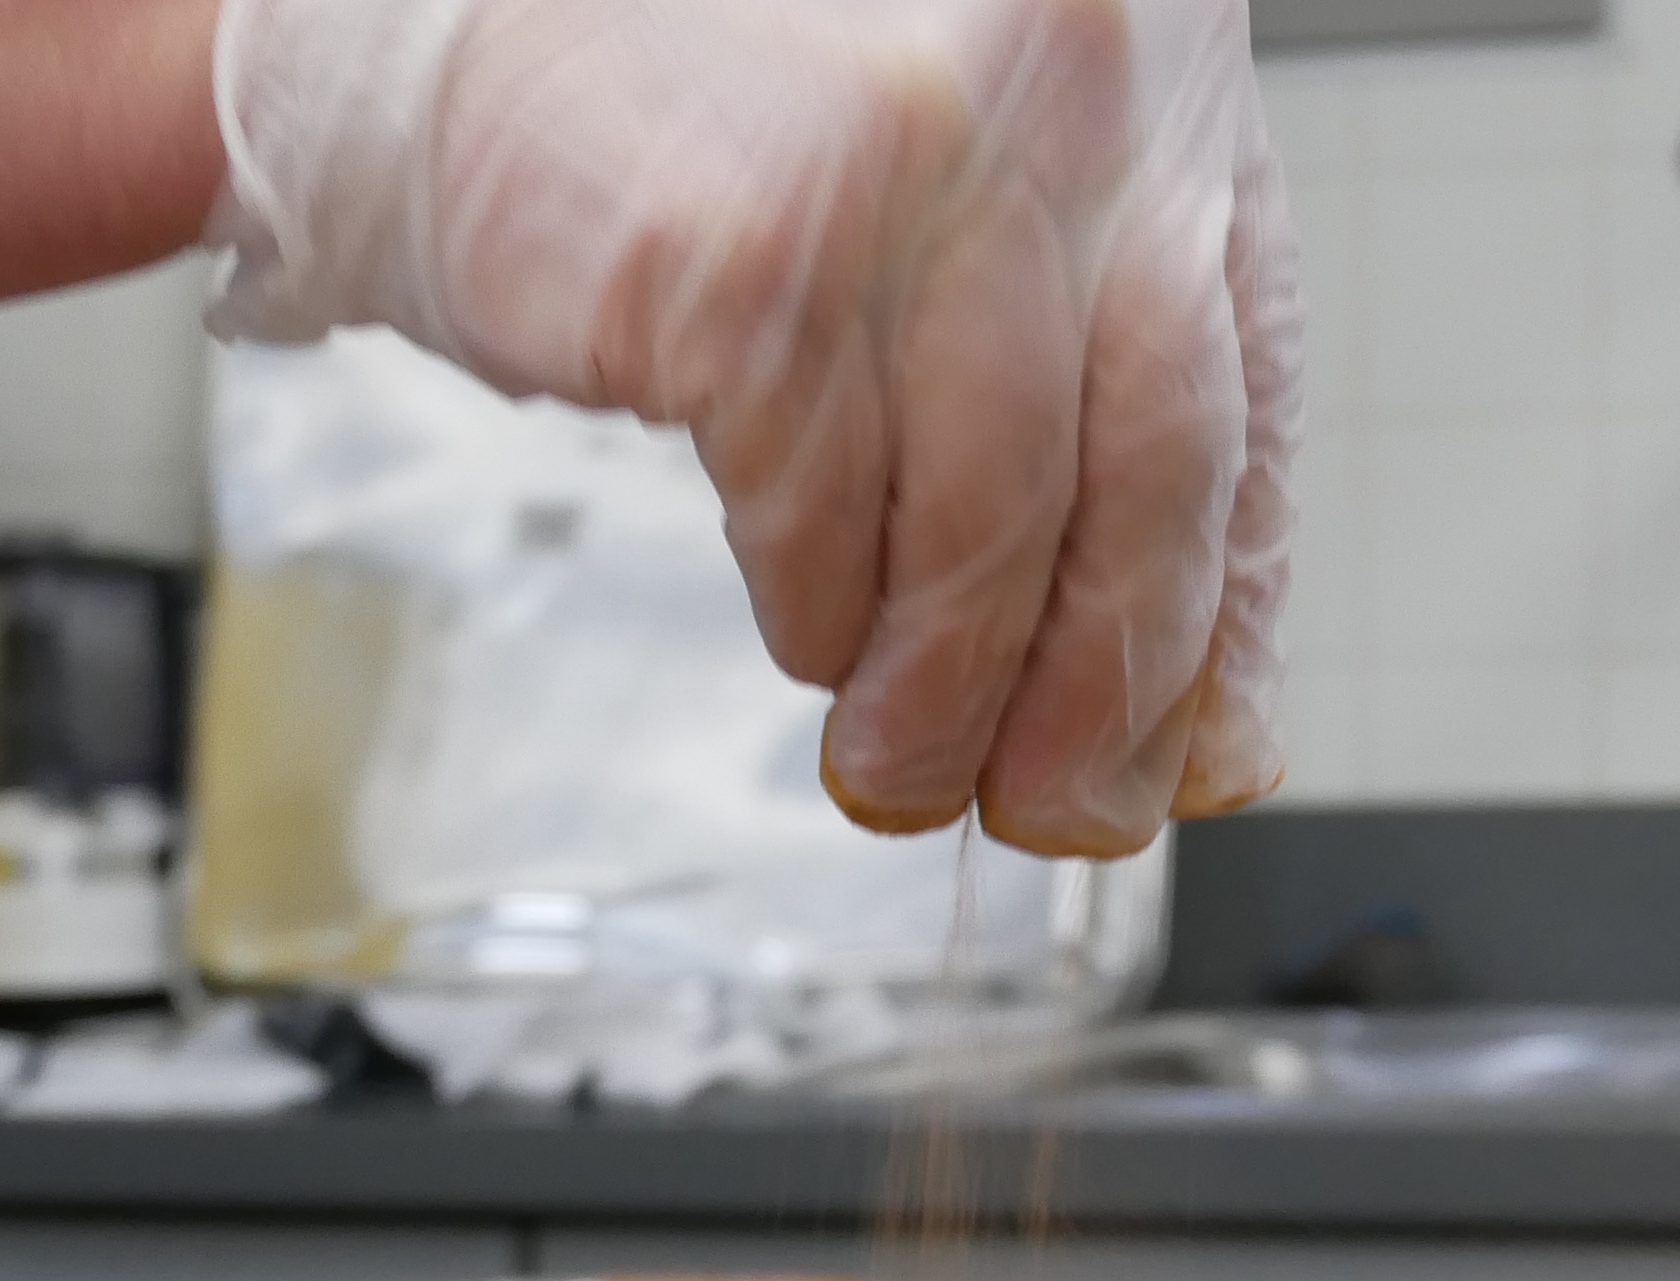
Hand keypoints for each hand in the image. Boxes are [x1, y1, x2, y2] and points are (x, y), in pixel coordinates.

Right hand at [209, 0, 1297, 856]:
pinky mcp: (762, 255)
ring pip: (997, 515)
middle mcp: (1068, 77)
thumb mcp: (956, 208)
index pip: (1250, 379)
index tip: (1193, 739)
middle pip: (1160, 453)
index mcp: (1147, 62)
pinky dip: (821, 619)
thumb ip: (1082, 391)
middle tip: (1064, 804)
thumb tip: (1188, 700)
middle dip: (1112, 680)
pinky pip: (827, 518)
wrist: (430, 26)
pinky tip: (809, 641)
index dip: (1225, 597)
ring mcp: (918, 156)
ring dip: (951, 692)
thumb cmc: (696, 113)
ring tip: (908, 769)